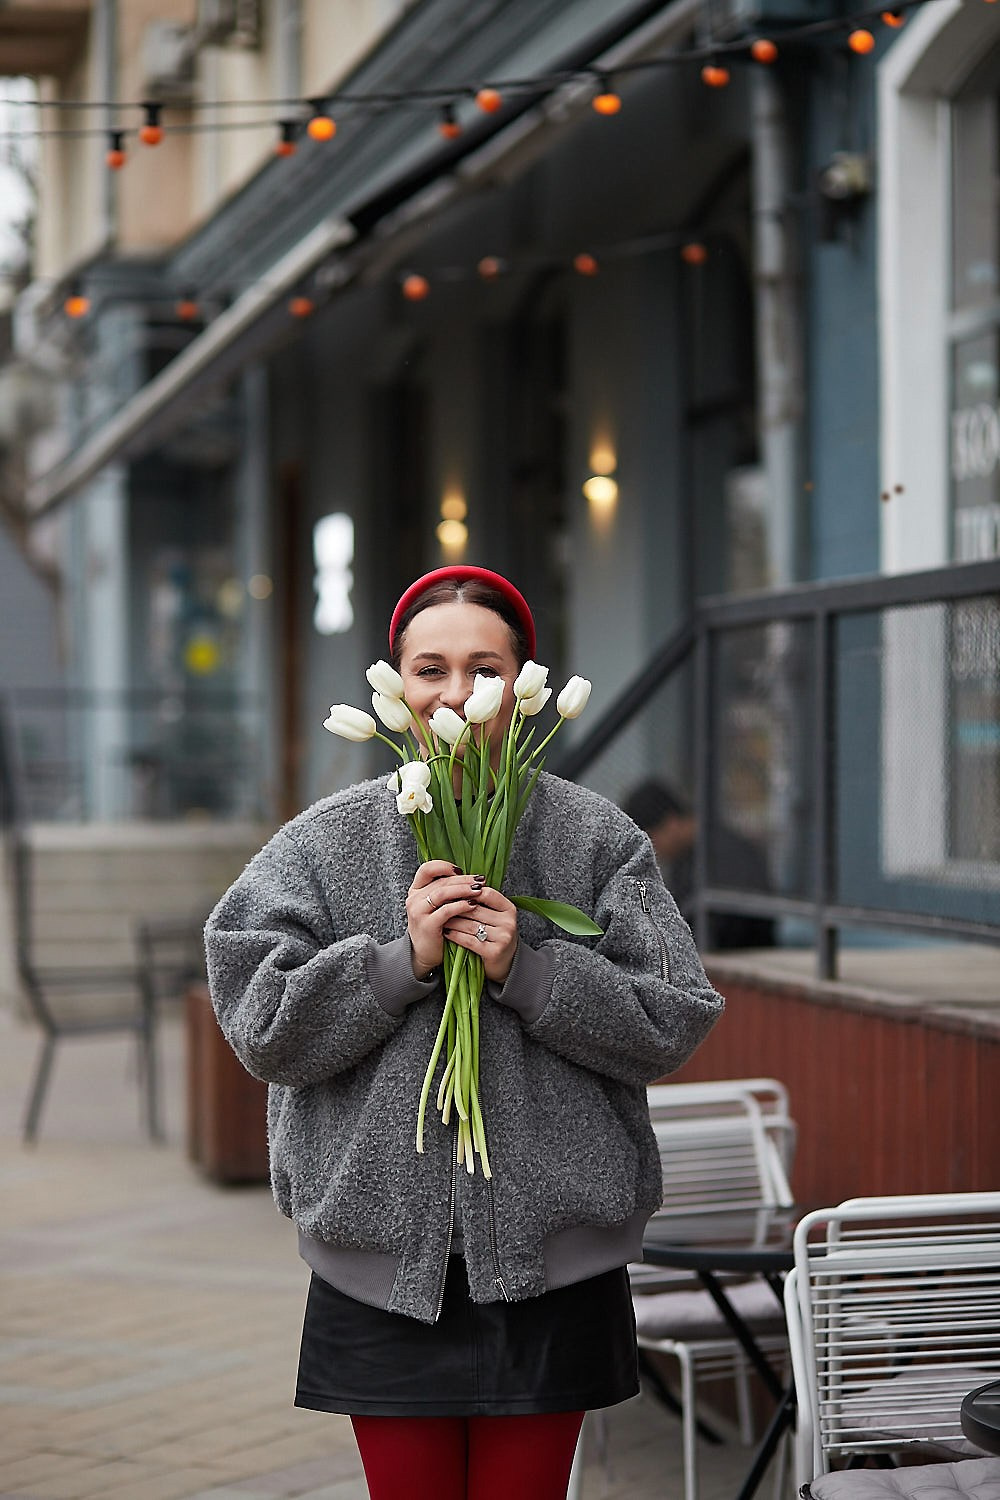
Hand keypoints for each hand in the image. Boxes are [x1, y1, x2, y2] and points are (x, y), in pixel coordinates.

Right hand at [406, 861, 485, 977]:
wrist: (425, 953)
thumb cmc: (435, 926)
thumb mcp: (436, 906)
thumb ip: (446, 890)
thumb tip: (470, 876)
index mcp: (416, 890)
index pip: (427, 869)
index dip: (445, 866)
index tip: (461, 871)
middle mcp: (414, 898)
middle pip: (440, 881)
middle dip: (463, 879)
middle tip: (480, 880)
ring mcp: (418, 912)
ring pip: (442, 893)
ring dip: (463, 890)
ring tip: (478, 890)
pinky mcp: (427, 925)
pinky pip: (446, 911)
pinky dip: (461, 906)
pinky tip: (473, 905)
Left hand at [443, 884, 518, 984]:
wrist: (506, 963)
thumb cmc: (495, 935)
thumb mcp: (495, 916)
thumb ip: (482, 902)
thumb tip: (458, 885)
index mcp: (509, 909)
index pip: (487, 893)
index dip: (468, 891)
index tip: (452, 892)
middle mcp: (508, 922)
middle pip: (475, 909)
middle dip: (455, 906)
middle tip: (439, 904)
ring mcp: (503, 938)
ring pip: (470, 925)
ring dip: (452, 921)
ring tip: (439, 918)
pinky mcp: (494, 952)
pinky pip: (469, 940)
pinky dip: (455, 935)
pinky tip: (446, 932)